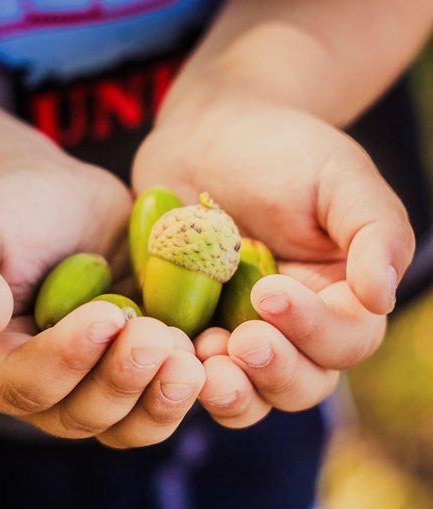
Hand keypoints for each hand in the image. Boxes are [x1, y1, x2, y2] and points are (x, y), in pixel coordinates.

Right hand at [0, 149, 203, 446]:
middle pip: (84, 414)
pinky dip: (190, 379)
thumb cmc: (3, 209)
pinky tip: (213, 349)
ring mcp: (98, 373)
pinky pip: (166, 386)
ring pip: (131, 418)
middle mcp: (48, 382)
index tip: (104, 316)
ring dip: (161, 397)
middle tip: (154, 337)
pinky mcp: (139, 354)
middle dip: (123, 383)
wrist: (52, 197)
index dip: (66, 360)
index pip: (25, 385)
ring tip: (188, 357)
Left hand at [133, 94, 413, 427]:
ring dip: (230, 391)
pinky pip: (190, 369)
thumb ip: (376, 232)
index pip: (345, 341)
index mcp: (338, 296)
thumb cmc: (281, 149)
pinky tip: (165, 352)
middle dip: (274, 372)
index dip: (314, 331)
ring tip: (204, 363)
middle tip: (241, 343)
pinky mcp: (191, 324)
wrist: (208, 135)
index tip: (270, 292)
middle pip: (299, 383)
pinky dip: (182, 373)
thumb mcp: (340, 177)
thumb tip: (382, 297)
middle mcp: (291, 325)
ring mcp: (237, 328)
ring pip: (247, 391)